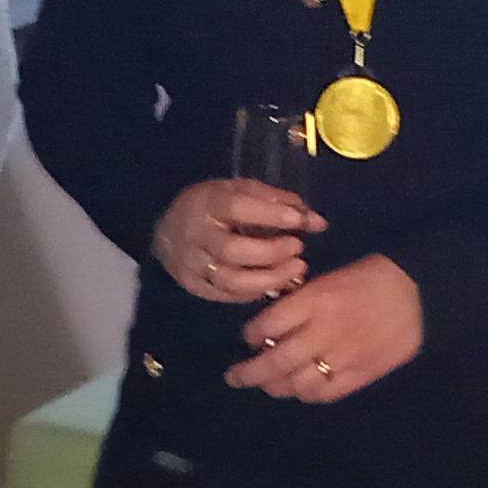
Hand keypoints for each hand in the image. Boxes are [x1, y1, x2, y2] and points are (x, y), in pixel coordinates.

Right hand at [152, 176, 317, 306]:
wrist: (169, 231)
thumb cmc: (215, 206)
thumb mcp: (243, 192)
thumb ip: (280, 204)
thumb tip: (317, 222)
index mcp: (206, 202)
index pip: (236, 207)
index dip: (269, 214)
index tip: (299, 221)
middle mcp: (194, 234)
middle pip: (232, 250)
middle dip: (271, 253)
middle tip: (299, 249)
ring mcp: (190, 263)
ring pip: (229, 280)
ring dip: (268, 279)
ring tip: (295, 271)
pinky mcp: (192, 285)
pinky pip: (225, 295)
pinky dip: (253, 293)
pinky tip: (273, 285)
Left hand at [229, 253, 420, 402]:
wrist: (421, 291)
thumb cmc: (371, 277)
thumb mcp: (330, 276)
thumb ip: (301, 302)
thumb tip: (270, 326)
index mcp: (317, 299)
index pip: (268, 325)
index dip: (251, 335)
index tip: (247, 338)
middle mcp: (326, 330)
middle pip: (276, 361)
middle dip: (249, 372)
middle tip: (235, 377)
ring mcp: (345, 356)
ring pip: (297, 383)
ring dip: (275, 386)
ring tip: (266, 384)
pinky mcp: (362, 373)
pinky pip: (325, 393)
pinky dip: (306, 394)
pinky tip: (299, 390)